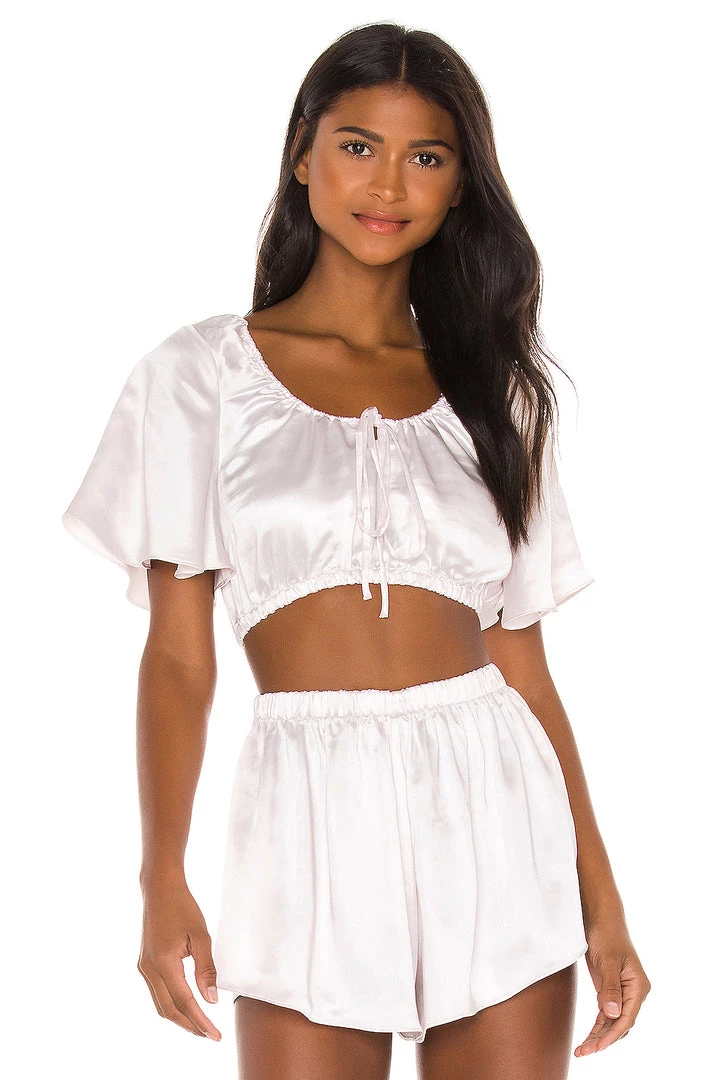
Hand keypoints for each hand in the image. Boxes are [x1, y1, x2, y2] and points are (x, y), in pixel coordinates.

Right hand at [137, 873, 221, 1041]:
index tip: (215, 1035)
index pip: (183, 1002)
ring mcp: (144, 967)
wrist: (160, 888)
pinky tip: (186, 1006)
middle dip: (190, 1026)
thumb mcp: (201, 935)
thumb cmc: (182, 907)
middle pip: (168, 1010)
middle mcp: (149, 969)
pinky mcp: (144, 964)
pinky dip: (172, 1004)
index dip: (200, 1021)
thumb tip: (211, 999)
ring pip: (160, 1004)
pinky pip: (157, 993)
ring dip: (180, 1018)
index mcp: (163, 962)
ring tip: (200, 1026)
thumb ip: (206, 968)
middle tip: (210, 1035)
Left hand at [574, 918, 650, 1056]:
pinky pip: (606, 1013)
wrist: (601, 918)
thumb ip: (610, 988)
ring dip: (599, 1035)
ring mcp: (623, 992)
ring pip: (612, 1021)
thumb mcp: (607, 961)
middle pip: (620, 1024)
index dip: (612, 1034)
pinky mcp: (611, 989)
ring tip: (582, 1050)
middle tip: (584, 1052)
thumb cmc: (606, 935)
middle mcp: (633, 992)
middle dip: (603, 1040)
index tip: (597, 1047)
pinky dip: (598, 1025)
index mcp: (638, 986)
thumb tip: (612, 1014)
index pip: (627, 1018)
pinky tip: (588, 1037)